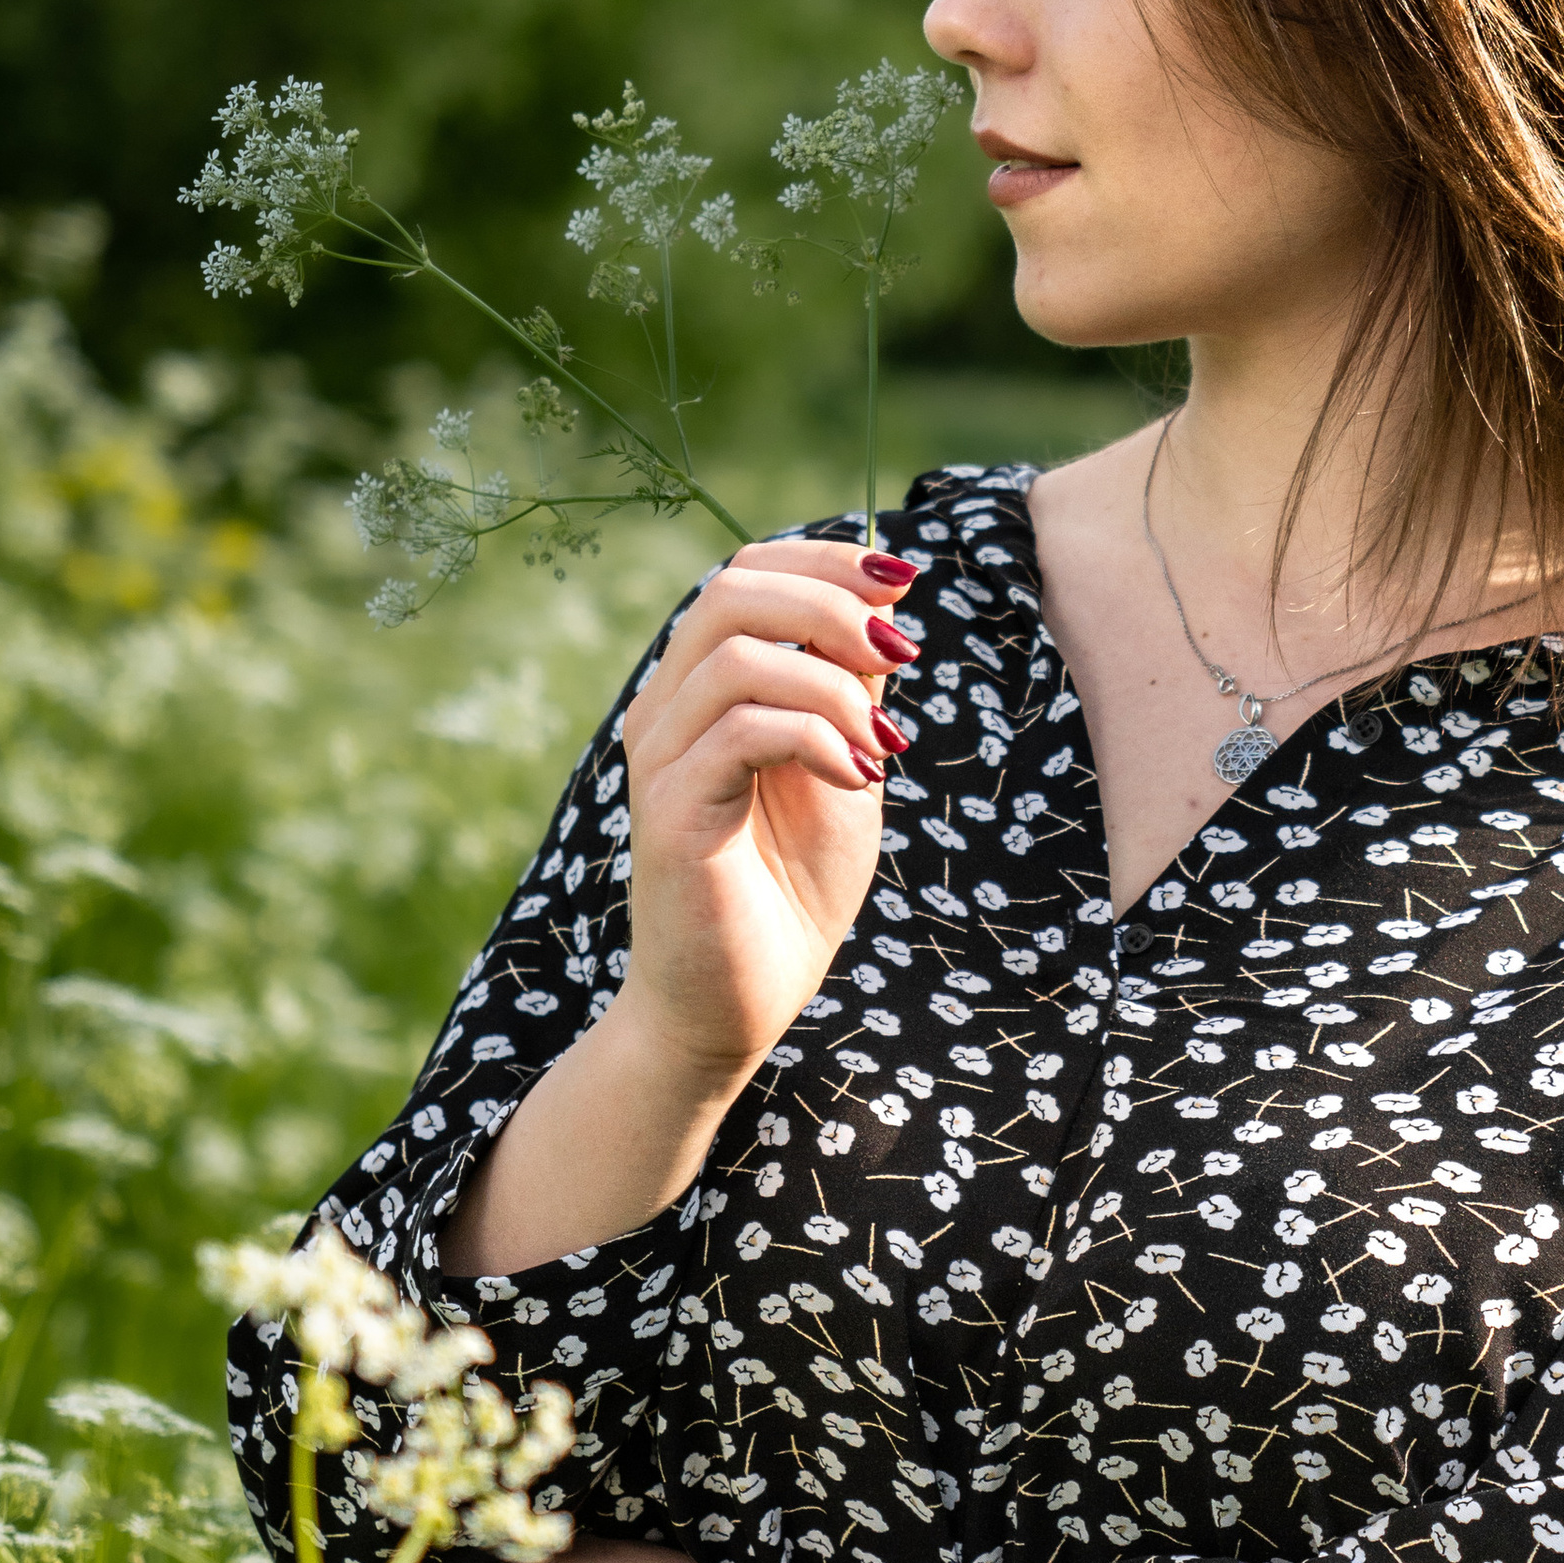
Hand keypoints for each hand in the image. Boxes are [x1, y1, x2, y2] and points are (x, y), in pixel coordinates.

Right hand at [438, 534, 921, 1273]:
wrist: (740, 1003)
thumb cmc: (789, 889)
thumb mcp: (842, 765)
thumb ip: (850, 690)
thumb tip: (885, 603)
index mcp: (702, 691)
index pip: (743, 573)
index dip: (824, 559)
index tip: (903, 583)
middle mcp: (667, 713)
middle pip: (730, 592)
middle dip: (832, 604)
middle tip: (902, 654)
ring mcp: (660, 761)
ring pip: (737, 655)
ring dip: (833, 683)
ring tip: (882, 742)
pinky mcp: (671, 816)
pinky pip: (742, 733)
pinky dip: (817, 736)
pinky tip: (860, 778)